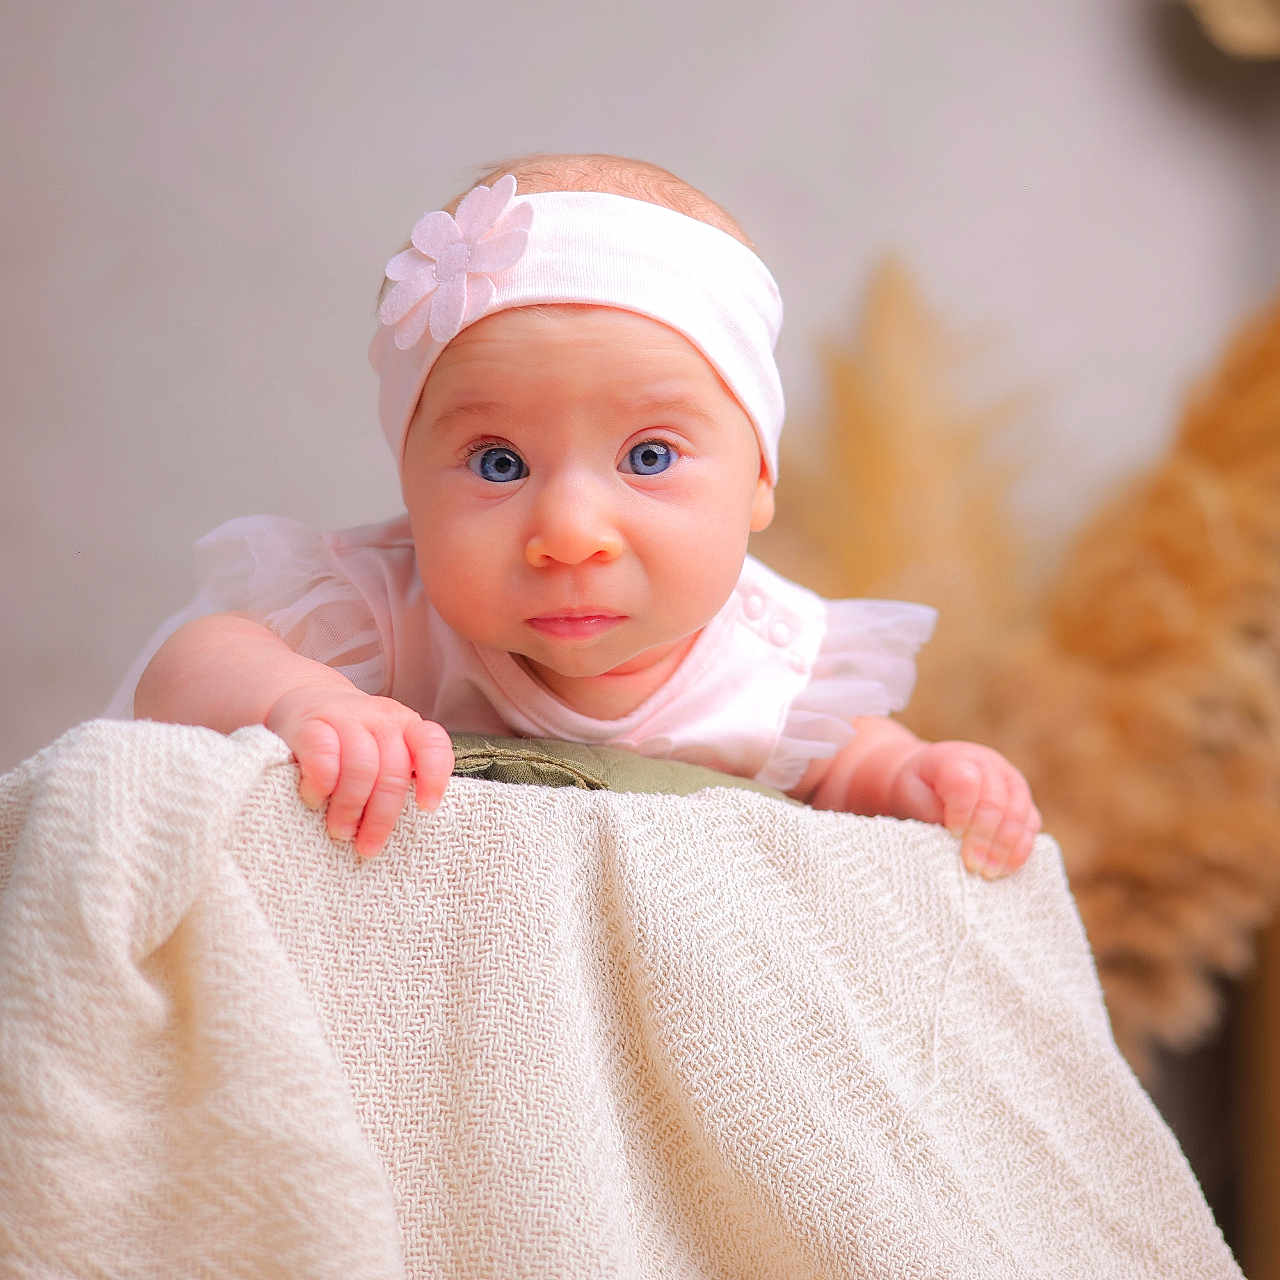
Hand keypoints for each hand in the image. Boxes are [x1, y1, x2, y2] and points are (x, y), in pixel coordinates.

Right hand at [265, 684, 453, 857]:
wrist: (303, 699)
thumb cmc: (350, 740)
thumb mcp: (383, 748)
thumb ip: (398, 773)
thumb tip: (410, 827)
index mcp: (407, 725)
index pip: (433, 744)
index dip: (435, 777)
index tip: (426, 808)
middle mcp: (382, 718)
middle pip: (392, 771)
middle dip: (381, 816)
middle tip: (367, 846)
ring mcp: (346, 717)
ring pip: (361, 767)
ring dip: (351, 807)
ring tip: (341, 831)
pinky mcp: (310, 724)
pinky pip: (324, 759)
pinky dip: (322, 786)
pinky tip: (315, 800)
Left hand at [892, 741, 1039, 877]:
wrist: (930, 780)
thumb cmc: (919, 790)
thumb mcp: (912, 795)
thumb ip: (934, 813)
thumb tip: (956, 842)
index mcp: (956, 759)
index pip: (966, 783)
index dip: (962, 811)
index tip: (953, 834)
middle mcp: (989, 766)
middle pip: (996, 802)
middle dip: (984, 838)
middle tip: (973, 865)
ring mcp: (1010, 782)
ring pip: (1018, 814)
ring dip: (1005, 848)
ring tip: (988, 872)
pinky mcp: (1024, 802)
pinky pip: (1031, 825)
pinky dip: (1020, 849)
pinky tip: (1006, 869)